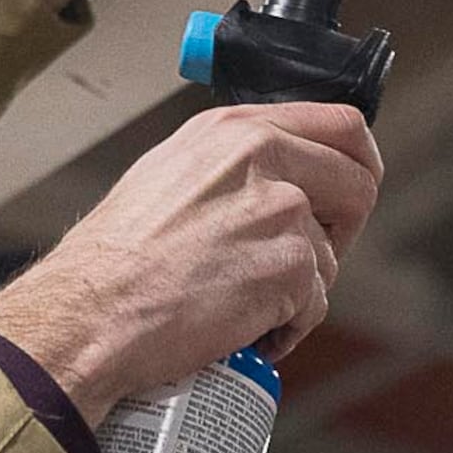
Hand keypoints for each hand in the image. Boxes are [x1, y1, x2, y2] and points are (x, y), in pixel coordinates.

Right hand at [0, 102, 381, 420]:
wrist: (92, 310)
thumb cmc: (116, 257)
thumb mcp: (170, 172)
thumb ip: (233, 162)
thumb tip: (276, 175)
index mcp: (236, 129)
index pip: (342, 124)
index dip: (358, 163)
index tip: (350, 192)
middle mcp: (263, 157)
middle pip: (359, 185)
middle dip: (341, 231)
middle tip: (301, 261)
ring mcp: (281, 210)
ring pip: (331, 257)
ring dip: (297, 290)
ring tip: (240, 301)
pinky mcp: (290, 266)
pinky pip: (315, 305)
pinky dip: (285, 328)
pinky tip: (242, 327)